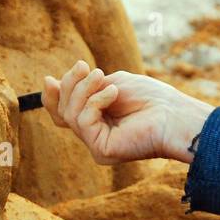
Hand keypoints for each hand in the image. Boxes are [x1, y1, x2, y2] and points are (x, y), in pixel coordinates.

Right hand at [42, 61, 213, 163]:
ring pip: (69, 114)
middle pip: (62, 111)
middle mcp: (94, 134)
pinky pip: (83, 121)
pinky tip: (114, 94)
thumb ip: (83, 86)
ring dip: (83, 90)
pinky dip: (95, 102)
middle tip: (88, 68)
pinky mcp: (101, 151)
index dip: (53, 95)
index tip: (51, 78)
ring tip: (103, 78)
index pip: (61, 110)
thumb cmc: (150, 98)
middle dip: (70, 85)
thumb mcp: (109, 83)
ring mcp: (96, 145)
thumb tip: (46, 81)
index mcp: (96, 119)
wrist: (173, 113)